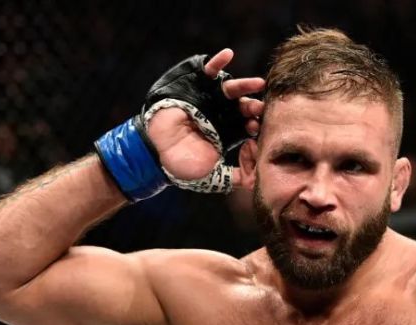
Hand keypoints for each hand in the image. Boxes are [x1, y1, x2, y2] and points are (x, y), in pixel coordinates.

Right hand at [147, 49, 264, 186]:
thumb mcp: (214, 177)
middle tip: (259, 109)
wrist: (155, 151)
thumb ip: (236, 179)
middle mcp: (224, 113)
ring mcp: (211, 97)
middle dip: (254, 107)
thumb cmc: (184, 165)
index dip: (256, 127)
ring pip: (232, 88)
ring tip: (257, 84)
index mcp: (230, 132)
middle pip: (244, 106)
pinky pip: (209, 69)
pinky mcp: (196, 83)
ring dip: (245, 86)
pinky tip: (227, 55)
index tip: (255, 131)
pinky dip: (218, 61)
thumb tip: (256, 178)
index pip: (250, 126)